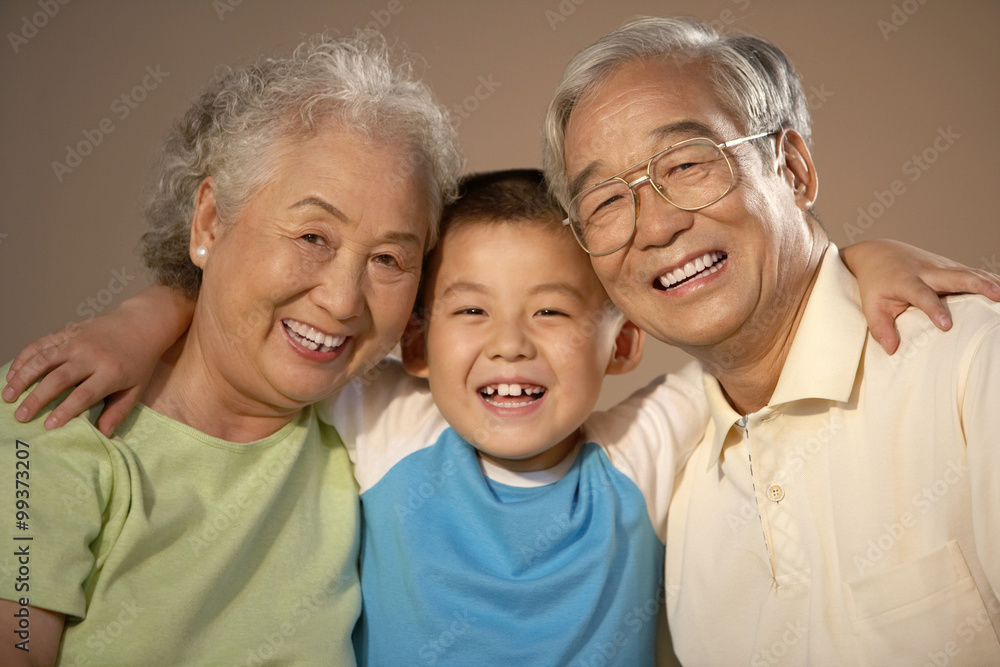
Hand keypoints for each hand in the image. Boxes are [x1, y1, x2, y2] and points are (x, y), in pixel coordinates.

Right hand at [3, 285, 194, 435]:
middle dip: (37, 399)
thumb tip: (103, 435)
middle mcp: (91, 356)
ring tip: (8, 397)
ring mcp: (77, 341)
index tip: (49, 426)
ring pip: (43, 359)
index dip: (65, 410)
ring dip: (22, 378)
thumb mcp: (136, 388)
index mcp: (111, 372)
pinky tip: (11, 373)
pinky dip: (23, 358)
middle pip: (58, 378)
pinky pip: (40, 343)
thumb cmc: (138, 361)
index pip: (84, 394)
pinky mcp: (68, 332)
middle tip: (21, 417)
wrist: (141, 324)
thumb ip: (118, 411)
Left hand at [841, 239, 999, 353]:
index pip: (922, 295)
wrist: (878, 253)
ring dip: (991, 281)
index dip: (934, 309)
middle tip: (998, 296)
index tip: (946, 326)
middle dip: (978, 285)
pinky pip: (974, 272)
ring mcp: (941, 266)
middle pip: (956, 276)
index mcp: (906, 281)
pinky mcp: (951, 266)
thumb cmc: (876, 284)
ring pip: (970, 272)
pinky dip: (990, 279)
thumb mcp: (871, 305)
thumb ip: (880, 328)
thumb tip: (892, 350)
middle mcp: (926, 271)